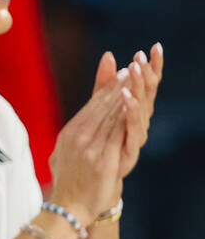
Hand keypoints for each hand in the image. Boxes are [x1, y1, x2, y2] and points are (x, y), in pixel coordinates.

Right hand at [48, 70, 127, 220]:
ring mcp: (89, 149)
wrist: (69, 208)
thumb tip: (78, 126)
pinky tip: (133, 107)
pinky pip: (117, 136)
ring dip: (123, 97)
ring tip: (135, 82)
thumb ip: (73, 136)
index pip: (91, 105)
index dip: (107, 88)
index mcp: (68, 134)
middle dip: (117, 87)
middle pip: (101, 107)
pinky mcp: (102, 162)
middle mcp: (77, 138)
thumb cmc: (69, 181)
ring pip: (110, 117)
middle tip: (131, 70)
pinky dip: (125, 119)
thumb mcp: (63, 153)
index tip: (120, 73)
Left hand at [91, 43, 162, 181]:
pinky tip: (127, 97)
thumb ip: (103, 85)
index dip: (151, 68)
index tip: (154, 47)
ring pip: (141, 110)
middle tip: (145, 55)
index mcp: (132, 114)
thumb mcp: (97, 111)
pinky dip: (129, 113)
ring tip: (135, 70)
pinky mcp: (127, 152)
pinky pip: (131, 129)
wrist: (85, 190)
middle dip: (147, 74)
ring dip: (137, 89)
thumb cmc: (95, 149)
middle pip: (147, 95)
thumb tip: (110, 55)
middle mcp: (137, 125)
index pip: (145, 86)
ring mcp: (133, 139)